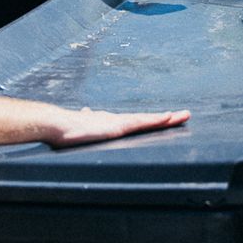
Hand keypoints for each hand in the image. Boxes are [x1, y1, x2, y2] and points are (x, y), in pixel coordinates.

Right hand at [44, 105, 190, 147]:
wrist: (57, 125)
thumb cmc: (66, 130)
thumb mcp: (80, 127)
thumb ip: (87, 120)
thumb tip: (87, 112)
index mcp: (111, 123)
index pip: (137, 122)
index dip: (153, 120)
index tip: (167, 117)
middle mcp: (118, 120)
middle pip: (147, 120)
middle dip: (166, 118)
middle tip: (184, 115)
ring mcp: (119, 123)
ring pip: (149, 120)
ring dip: (168, 118)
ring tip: (184, 115)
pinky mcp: (118, 126)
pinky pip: (141, 123)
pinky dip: (155, 119)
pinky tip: (167, 117)